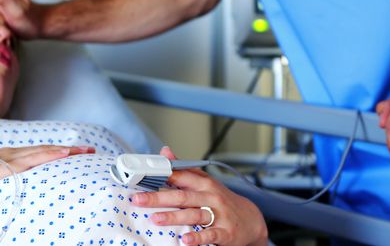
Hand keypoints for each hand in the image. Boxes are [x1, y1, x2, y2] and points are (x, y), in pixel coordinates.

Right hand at [0, 145, 93, 209]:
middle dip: (69, 150)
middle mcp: (11, 154)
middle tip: (91, 150)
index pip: (39, 153)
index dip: (59, 152)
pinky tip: (63, 153)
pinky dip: (49, 154)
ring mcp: (8, 158)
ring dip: (65, 151)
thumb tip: (21, 190)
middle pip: (46, 149)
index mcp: (8, 157)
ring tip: (84, 151)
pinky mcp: (5, 166)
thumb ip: (7, 183)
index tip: (78, 154)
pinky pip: (32, 159)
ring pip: (43, 151)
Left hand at [131, 147, 267, 245]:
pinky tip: (184, 240)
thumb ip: (184, 168)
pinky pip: (210, 235)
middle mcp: (211, 197)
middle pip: (183, 196)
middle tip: (139, 199)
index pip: (181, 176)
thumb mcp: (206, 182)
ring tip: (156, 219)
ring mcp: (218, 215)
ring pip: (194, 215)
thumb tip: (165, 152)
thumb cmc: (222, 200)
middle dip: (159, 197)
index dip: (161, 175)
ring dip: (174, 217)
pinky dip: (197, 238)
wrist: (251, 220)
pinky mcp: (225, 232)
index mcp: (204, 184)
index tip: (143, 175)